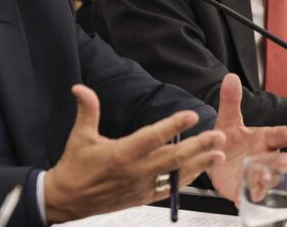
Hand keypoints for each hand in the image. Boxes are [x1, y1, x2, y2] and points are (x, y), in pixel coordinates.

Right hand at [43, 84, 226, 222]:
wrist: (68, 198)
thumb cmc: (74, 166)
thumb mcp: (79, 135)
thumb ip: (87, 109)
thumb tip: (80, 87)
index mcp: (121, 154)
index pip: (153, 137)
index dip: (173, 126)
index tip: (190, 115)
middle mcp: (136, 171)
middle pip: (173, 157)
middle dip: (199, 146)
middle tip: (217, 135)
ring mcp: (142, 187)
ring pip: (176, 175)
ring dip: (199, 164)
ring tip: (218, 154)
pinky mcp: (143, 198)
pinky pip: (170, 188)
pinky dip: (185, 179)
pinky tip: (197, 171)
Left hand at [207, 73, 286, 203]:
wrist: (215, 160)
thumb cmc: (229, 139)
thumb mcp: (227, 120)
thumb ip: (230, 101)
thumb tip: (230, 77)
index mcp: (263, 139)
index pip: (276, 135)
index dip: (284, 134)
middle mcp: (264, 158)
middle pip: (276, 161)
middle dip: (279, 160)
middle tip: (283, 159)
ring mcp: (255, 176)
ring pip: (266, 180)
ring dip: (266, 179)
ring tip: (264, 177)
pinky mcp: (244, 191)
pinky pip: (249, 196)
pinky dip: (247, 196)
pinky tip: (244, 196)